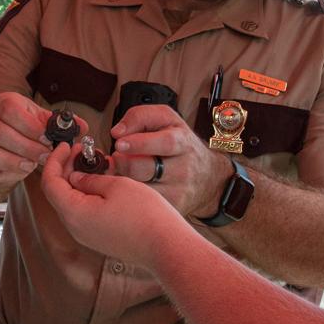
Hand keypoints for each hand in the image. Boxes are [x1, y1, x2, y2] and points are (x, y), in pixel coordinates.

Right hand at [0, 91, 61, 191]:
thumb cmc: (28, 133)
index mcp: (4, 103)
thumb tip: (82, 127)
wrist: (8, 147)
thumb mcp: (45, 124)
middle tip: (43, 158)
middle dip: (24, 147)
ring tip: (27, 167)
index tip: (47, 139)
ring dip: (7, 161)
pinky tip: (6, 177)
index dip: (29, 125)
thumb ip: (62, 126)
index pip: (9, 108)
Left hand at [39, 145, 182, 266]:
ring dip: (78, 181)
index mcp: (74, 213)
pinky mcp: (99, 239)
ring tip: (95, 163)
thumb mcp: (117, 185)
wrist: (167, 247)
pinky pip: (85, 213)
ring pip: (72, 203)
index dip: (54, 161)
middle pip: (59, 193)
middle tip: (81, 151)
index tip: (64, 146)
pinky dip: (88, 194)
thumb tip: (76, 178)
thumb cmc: (145, 216)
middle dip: (67, 169)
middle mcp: (75, 228)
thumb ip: (90, 179)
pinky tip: (103, 181)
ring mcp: (87, 236)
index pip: (50, 183)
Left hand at [109, 103, 230, 216]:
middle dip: (124, 163)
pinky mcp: (171, 207)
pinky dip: (130, 195)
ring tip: (121, 171)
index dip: (140, 143)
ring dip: (124, 180)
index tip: (119, 143)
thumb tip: (117, 132)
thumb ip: (140, 116)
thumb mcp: (166, 119)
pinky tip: (128, 187)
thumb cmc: (178, 143)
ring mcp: (178, 190)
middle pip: (146, 168)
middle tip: (115, 158)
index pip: (165, 142)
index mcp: (182, 141)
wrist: (208, 176)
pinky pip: (144, 203)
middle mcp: (183, 168)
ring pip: (141, 188)